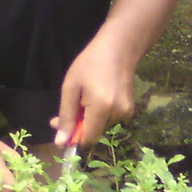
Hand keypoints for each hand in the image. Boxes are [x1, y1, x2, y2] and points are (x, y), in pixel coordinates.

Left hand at [53, 36, 136, 150]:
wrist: (119, 49)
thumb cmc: (90, 63)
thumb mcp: (71, 87)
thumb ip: (66, 116)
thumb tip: (61, 143)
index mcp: (102, 108)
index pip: (88, 139)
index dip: (74, 137)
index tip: (61, 126)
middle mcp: (117, 114)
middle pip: (94, 133)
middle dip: (80, 125)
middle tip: (70, 106)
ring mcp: (126, 112)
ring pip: (101, 126)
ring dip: (90, 118)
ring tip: (86, 96)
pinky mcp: (129, 110)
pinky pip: (109, 119)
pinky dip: (100, 114)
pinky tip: (98, 96)